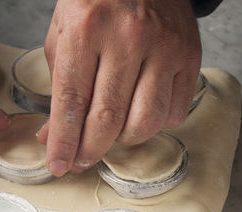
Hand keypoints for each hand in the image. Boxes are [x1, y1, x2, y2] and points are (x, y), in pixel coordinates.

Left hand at [37, 0, 200, 175]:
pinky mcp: (188, 55)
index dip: (63, 142)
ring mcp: (163, 47)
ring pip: (144, 122)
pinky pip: (173, 111)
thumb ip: (58, 87)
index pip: (72, 101)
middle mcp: (127, 39)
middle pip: (107, 118)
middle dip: (89, 151)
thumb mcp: (62, 36)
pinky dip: (153, 125)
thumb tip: (53, 136)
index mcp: (86, 30)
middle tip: (79, 161)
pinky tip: (136, 113)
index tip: (58, 165)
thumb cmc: (93, 3)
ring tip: (108, 136)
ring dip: (122, 141)